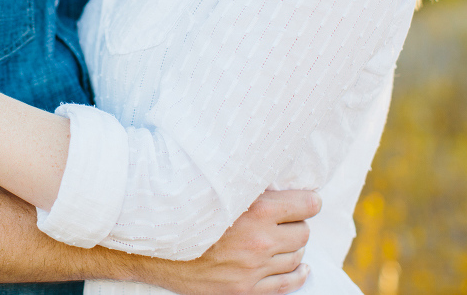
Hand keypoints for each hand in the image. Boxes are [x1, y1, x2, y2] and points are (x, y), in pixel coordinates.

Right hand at [139, 190, 319, 294]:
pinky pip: (288, 283)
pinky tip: (299, 267)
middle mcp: (261, 240)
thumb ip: (250, 186)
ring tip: (280, 240)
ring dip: (292, 247)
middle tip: (284, 220)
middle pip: (303, 232)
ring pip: (297, 256)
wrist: (158, 249)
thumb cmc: (189, 212)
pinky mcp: (247, 289)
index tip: (305, 201)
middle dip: (296, 224)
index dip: (308, 201)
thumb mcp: (220, 190)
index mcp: (258, 210)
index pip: (308, 205)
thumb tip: (277, 181)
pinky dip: (298, 273)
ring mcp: (255, 268)